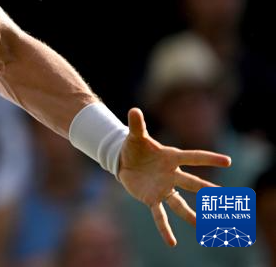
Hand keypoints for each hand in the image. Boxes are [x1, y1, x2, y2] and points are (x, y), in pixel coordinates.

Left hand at [117, 107, 231, 245]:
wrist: (125, 161)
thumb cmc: (136, 147)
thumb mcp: (135, 135)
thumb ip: (137, 124)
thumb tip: (134, 110)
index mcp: (172, 157)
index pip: (193, 157)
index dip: (209, 158)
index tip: (227, 161)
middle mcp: (172, 175)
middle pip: (191, 183)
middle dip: (206, 190)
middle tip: (222, 197)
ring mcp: (164, 188)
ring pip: (180, 204)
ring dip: (191, 215)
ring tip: (204, 227)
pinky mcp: (152, 198)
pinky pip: (160, 215)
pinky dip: (165, 228)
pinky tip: (171, 243)